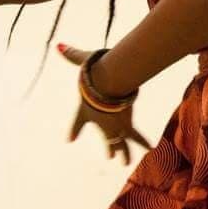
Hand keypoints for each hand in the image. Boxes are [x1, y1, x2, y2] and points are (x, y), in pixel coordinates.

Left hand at [56, 43, 152, 164]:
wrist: (105, 83)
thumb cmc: (94, 73)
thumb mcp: (83, 63)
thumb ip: (72, 55)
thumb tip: (58, 45)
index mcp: (85, 110)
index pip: (77, 123)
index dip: (74, 130)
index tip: (70, 139)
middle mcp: (99, 122)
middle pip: (104, 138)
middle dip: (108, 147)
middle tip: (110, 156)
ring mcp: (112, 126)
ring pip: (119, 144)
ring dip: (123, 153)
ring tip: (126, 163)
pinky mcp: (125, 125)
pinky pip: (135, 137)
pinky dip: (143, 142)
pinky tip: (149, 148)